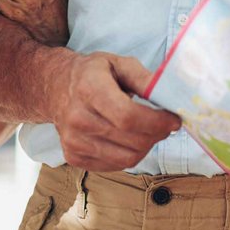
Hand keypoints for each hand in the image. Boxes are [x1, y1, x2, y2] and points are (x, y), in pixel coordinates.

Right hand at [48, 51, 180, 171]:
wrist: (55, 88)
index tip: (174, 120)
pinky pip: (114, 166)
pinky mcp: (73, 156)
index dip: (157, 122)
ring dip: (146, 147)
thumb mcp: (118, 63)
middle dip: (157, 135)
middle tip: (165, 124)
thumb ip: (143, 78)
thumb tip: (169, 97)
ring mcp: (73, 141)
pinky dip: (129, 155)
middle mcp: (77, 118)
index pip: (128, 117)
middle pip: (131, 141)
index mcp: (89, 89)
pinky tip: (128, 139)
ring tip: (148, 131)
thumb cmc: (91, 74)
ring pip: (127, 159)